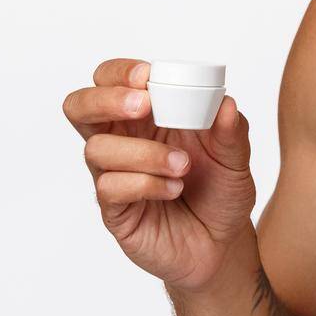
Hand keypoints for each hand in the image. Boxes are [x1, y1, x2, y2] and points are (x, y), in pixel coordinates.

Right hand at [63, 58, 256, 290]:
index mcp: (147, 117)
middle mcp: (123, 141)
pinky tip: (173, 189)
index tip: (147, 76)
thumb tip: (225, 103)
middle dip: (105, 99)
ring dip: (144, 152)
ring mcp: (114, 175)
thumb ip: (232, 130)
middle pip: (79, 107)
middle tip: (144, 107)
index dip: (120, 72)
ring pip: (96, 149)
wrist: (223, 243)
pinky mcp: (114, 210)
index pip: (110, 80)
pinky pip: (109, 187)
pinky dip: (145, 184)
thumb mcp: (236, 157)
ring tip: (182, 167)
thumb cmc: (221, 191)